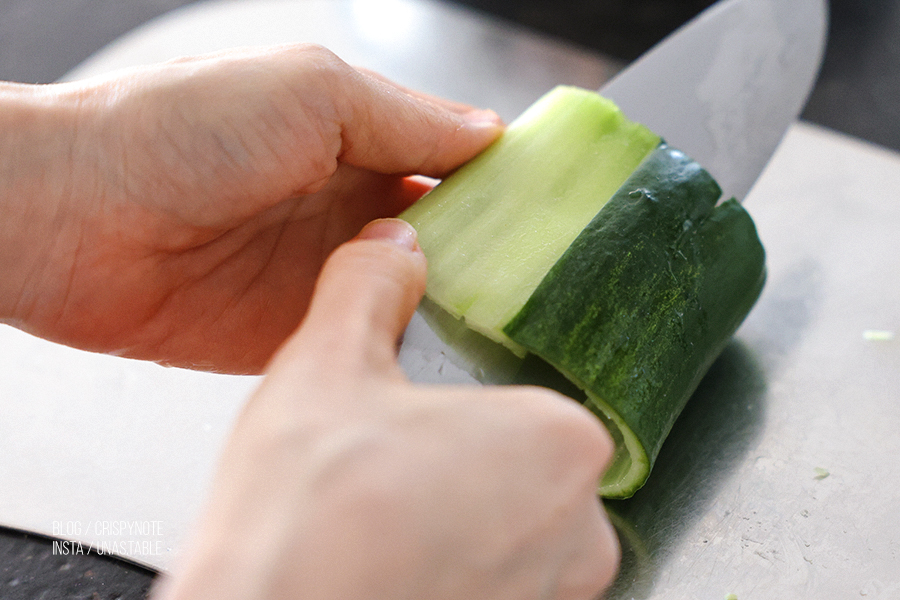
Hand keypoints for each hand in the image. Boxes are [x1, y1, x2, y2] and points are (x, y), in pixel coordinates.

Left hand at [0, 44, 501, 372]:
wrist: (70, 218)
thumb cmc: (172, 131)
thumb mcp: (310, 92)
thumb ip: (403, 119)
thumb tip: (486, 134)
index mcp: (356, 140)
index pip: (456, 165)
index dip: (507, 186)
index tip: (560, 215)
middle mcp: (345, 207)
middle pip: (448, 238)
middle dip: (494, 259)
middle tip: (547, 287)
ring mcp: (322, 272)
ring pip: (415, 297)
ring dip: (451, 311)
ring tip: (508, 332)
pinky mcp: (293, 330)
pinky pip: (363, 342)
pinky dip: (397, 351)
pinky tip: (435, 363)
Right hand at [153, 218, 619, 599]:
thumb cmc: (306, 521)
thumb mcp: (328, 365)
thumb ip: (369, 288)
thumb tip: (390, 249)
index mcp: (557, 442)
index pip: (527, 404)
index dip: (460, 409)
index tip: (414, 420)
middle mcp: (578, 530)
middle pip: (521, 473)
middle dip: (459, 467)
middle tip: (386, 471)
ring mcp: (549, 596)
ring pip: (507, 537)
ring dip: (455, 525)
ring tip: (379, 521)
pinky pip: (491, 586)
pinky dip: (450, 576)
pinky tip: (387, 565)